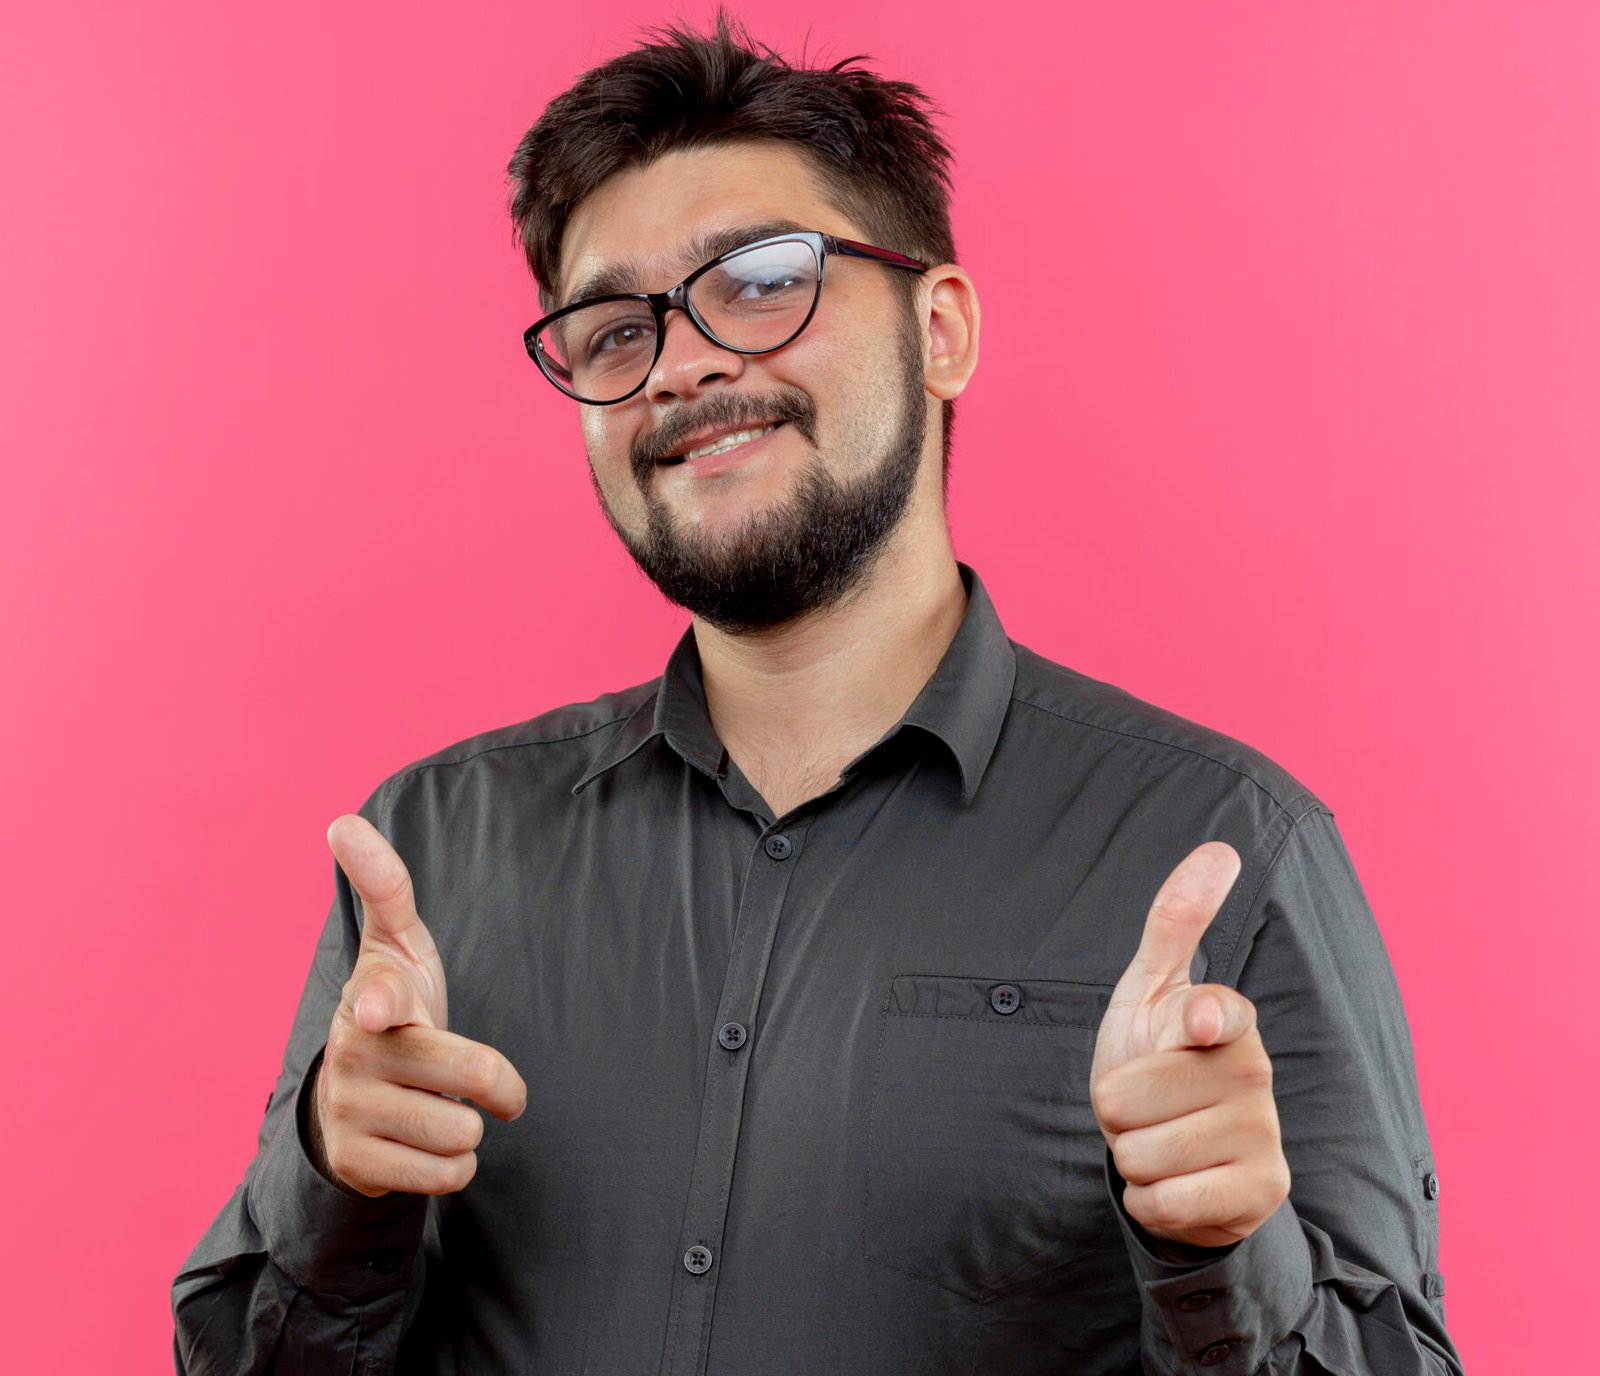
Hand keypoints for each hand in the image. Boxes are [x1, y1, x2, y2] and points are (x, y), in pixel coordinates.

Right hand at [311, 814, 526, 1197]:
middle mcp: (355, 1053)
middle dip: (498, 1086)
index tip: (378, 1010)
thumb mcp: (397, 944)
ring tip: (441, 1107)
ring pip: (464, 1134)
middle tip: (485, 1082)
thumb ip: (384, 886)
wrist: (353, 1096)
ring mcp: (349, 1111)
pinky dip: (454, 1167)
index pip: (383, 994)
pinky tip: (429, 1144)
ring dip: (471, 1128)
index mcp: (373, 996)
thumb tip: (341, 821)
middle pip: (476, 1077)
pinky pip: (445, 1176)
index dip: (383, 1003)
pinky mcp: (355, 1164)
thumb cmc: (395, 1007)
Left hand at [1090, 841, 1289, 1249]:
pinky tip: (1177, 1181)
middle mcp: (1255, 1073)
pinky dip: (1150, 1198)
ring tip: (1161, 1139)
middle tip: (1146, 1104)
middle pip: (1126, 1099)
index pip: (1209, 1011)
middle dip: (1116, 1109)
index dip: (1192, 1022)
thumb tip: (1221, 849)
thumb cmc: (1159, 1060)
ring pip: (1139, 1154)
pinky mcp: (1261, 1193)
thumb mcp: (1152, 990)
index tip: (1191, 1027)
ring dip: (1132, 1154)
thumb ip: (1176, 922)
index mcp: (1229, 1019)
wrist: (1184, 1154)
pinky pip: (1162, 1201)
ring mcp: (1264, 1136)